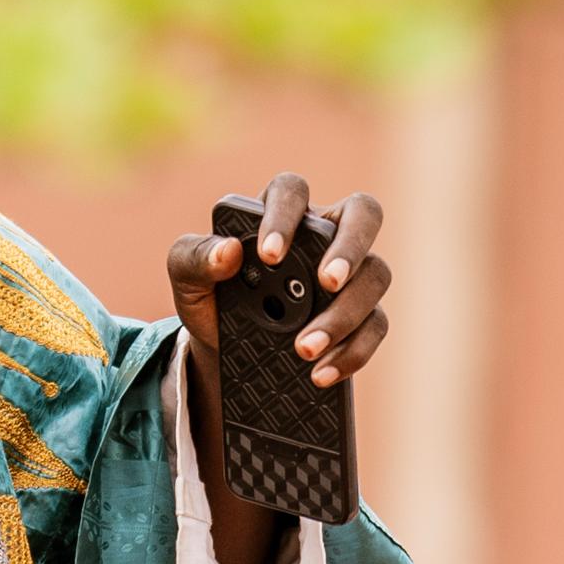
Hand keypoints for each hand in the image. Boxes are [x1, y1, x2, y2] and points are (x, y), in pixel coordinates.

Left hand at [166, 171, 392, 408]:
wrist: (226, 349)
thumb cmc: (211, 298)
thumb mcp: (188, 278)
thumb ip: (194, 256)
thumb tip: (226, 251)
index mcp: (279, 213)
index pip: (292, 192)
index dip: (285, 216)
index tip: (269, 256)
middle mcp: (325, 235)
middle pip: (363, 214)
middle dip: (350, 246)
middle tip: (326, 282)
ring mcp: (350, 274)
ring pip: (375, 274)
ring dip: (345, 312)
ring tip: (304, 348)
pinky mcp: (363, 314)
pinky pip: (375, 324)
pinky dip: (352, 351)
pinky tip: (321, 371)